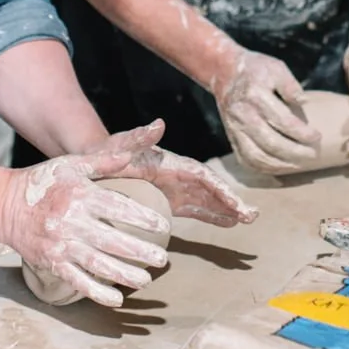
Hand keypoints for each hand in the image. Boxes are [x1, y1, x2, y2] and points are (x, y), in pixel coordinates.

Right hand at [0, 131, 173, 307]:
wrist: (3, 205)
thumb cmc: (42, 182)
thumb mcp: (71, 164)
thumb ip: (103, 162)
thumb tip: (131, 155)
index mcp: (79, 195)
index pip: (118, 207)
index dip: (143, 218)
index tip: (164, 227)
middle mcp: (71, 221)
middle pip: (112, 240)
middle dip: (141, 251)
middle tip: (163, 259)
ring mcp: (60, 245)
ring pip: (98, 264)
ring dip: (125, 275)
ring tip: (147, 280)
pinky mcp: (52, 262)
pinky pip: (77, 280)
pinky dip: (97, 292)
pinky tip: (117, 299)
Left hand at [89, 118, 259, 226]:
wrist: (94, 162)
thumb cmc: (107, 152)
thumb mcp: (121, 145)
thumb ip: (139, 137)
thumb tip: (160, 124)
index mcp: (171, 163)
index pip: (202, 176)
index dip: (221, 190)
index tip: (237, 205)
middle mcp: (178, 176)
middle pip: (211, 188)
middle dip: (232, 201)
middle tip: (253, 217)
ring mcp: (175, 189)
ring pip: (208, 200)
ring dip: (227, 209)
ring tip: (248, 221)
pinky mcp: (169, 201)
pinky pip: (195, 210)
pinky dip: (212, 216)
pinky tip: (228, 225)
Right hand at [213, 45, 316, 172]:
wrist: (224, 73)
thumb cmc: (256, 69)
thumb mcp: (276, 67)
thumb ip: (291, 85)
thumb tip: (304, 103)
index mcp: (255, 95)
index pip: (282, 121)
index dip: (302, 133)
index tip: (317, 137)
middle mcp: (243, 115)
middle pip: (271, 143)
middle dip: (295, 153)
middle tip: (314, 155)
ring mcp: (234, 129)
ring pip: (257, 156)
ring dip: (281, 165)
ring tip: (300, 165)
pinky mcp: (231, 138)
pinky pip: (246, 160)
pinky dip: (264, 168)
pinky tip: (281, 167)